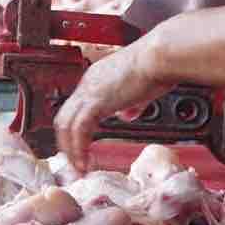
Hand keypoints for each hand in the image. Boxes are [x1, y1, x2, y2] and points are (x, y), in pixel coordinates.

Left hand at [53, 40, 174, 172]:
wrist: (160, 56)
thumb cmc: (157, 66)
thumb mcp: (141, 89)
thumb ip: (131, 103)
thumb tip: (126, 115)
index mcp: (97, 78)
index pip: (76, 107)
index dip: (76, 130)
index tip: (82, 146)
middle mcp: (89, 83)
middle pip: (64, 117)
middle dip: (67, 143)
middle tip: (75, 162)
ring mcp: (90, 91)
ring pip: (66, 125)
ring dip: (70, 150)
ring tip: (79, 168)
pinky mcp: (96, 101)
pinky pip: (79, 129)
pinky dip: (79, 149)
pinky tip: (86, 162)